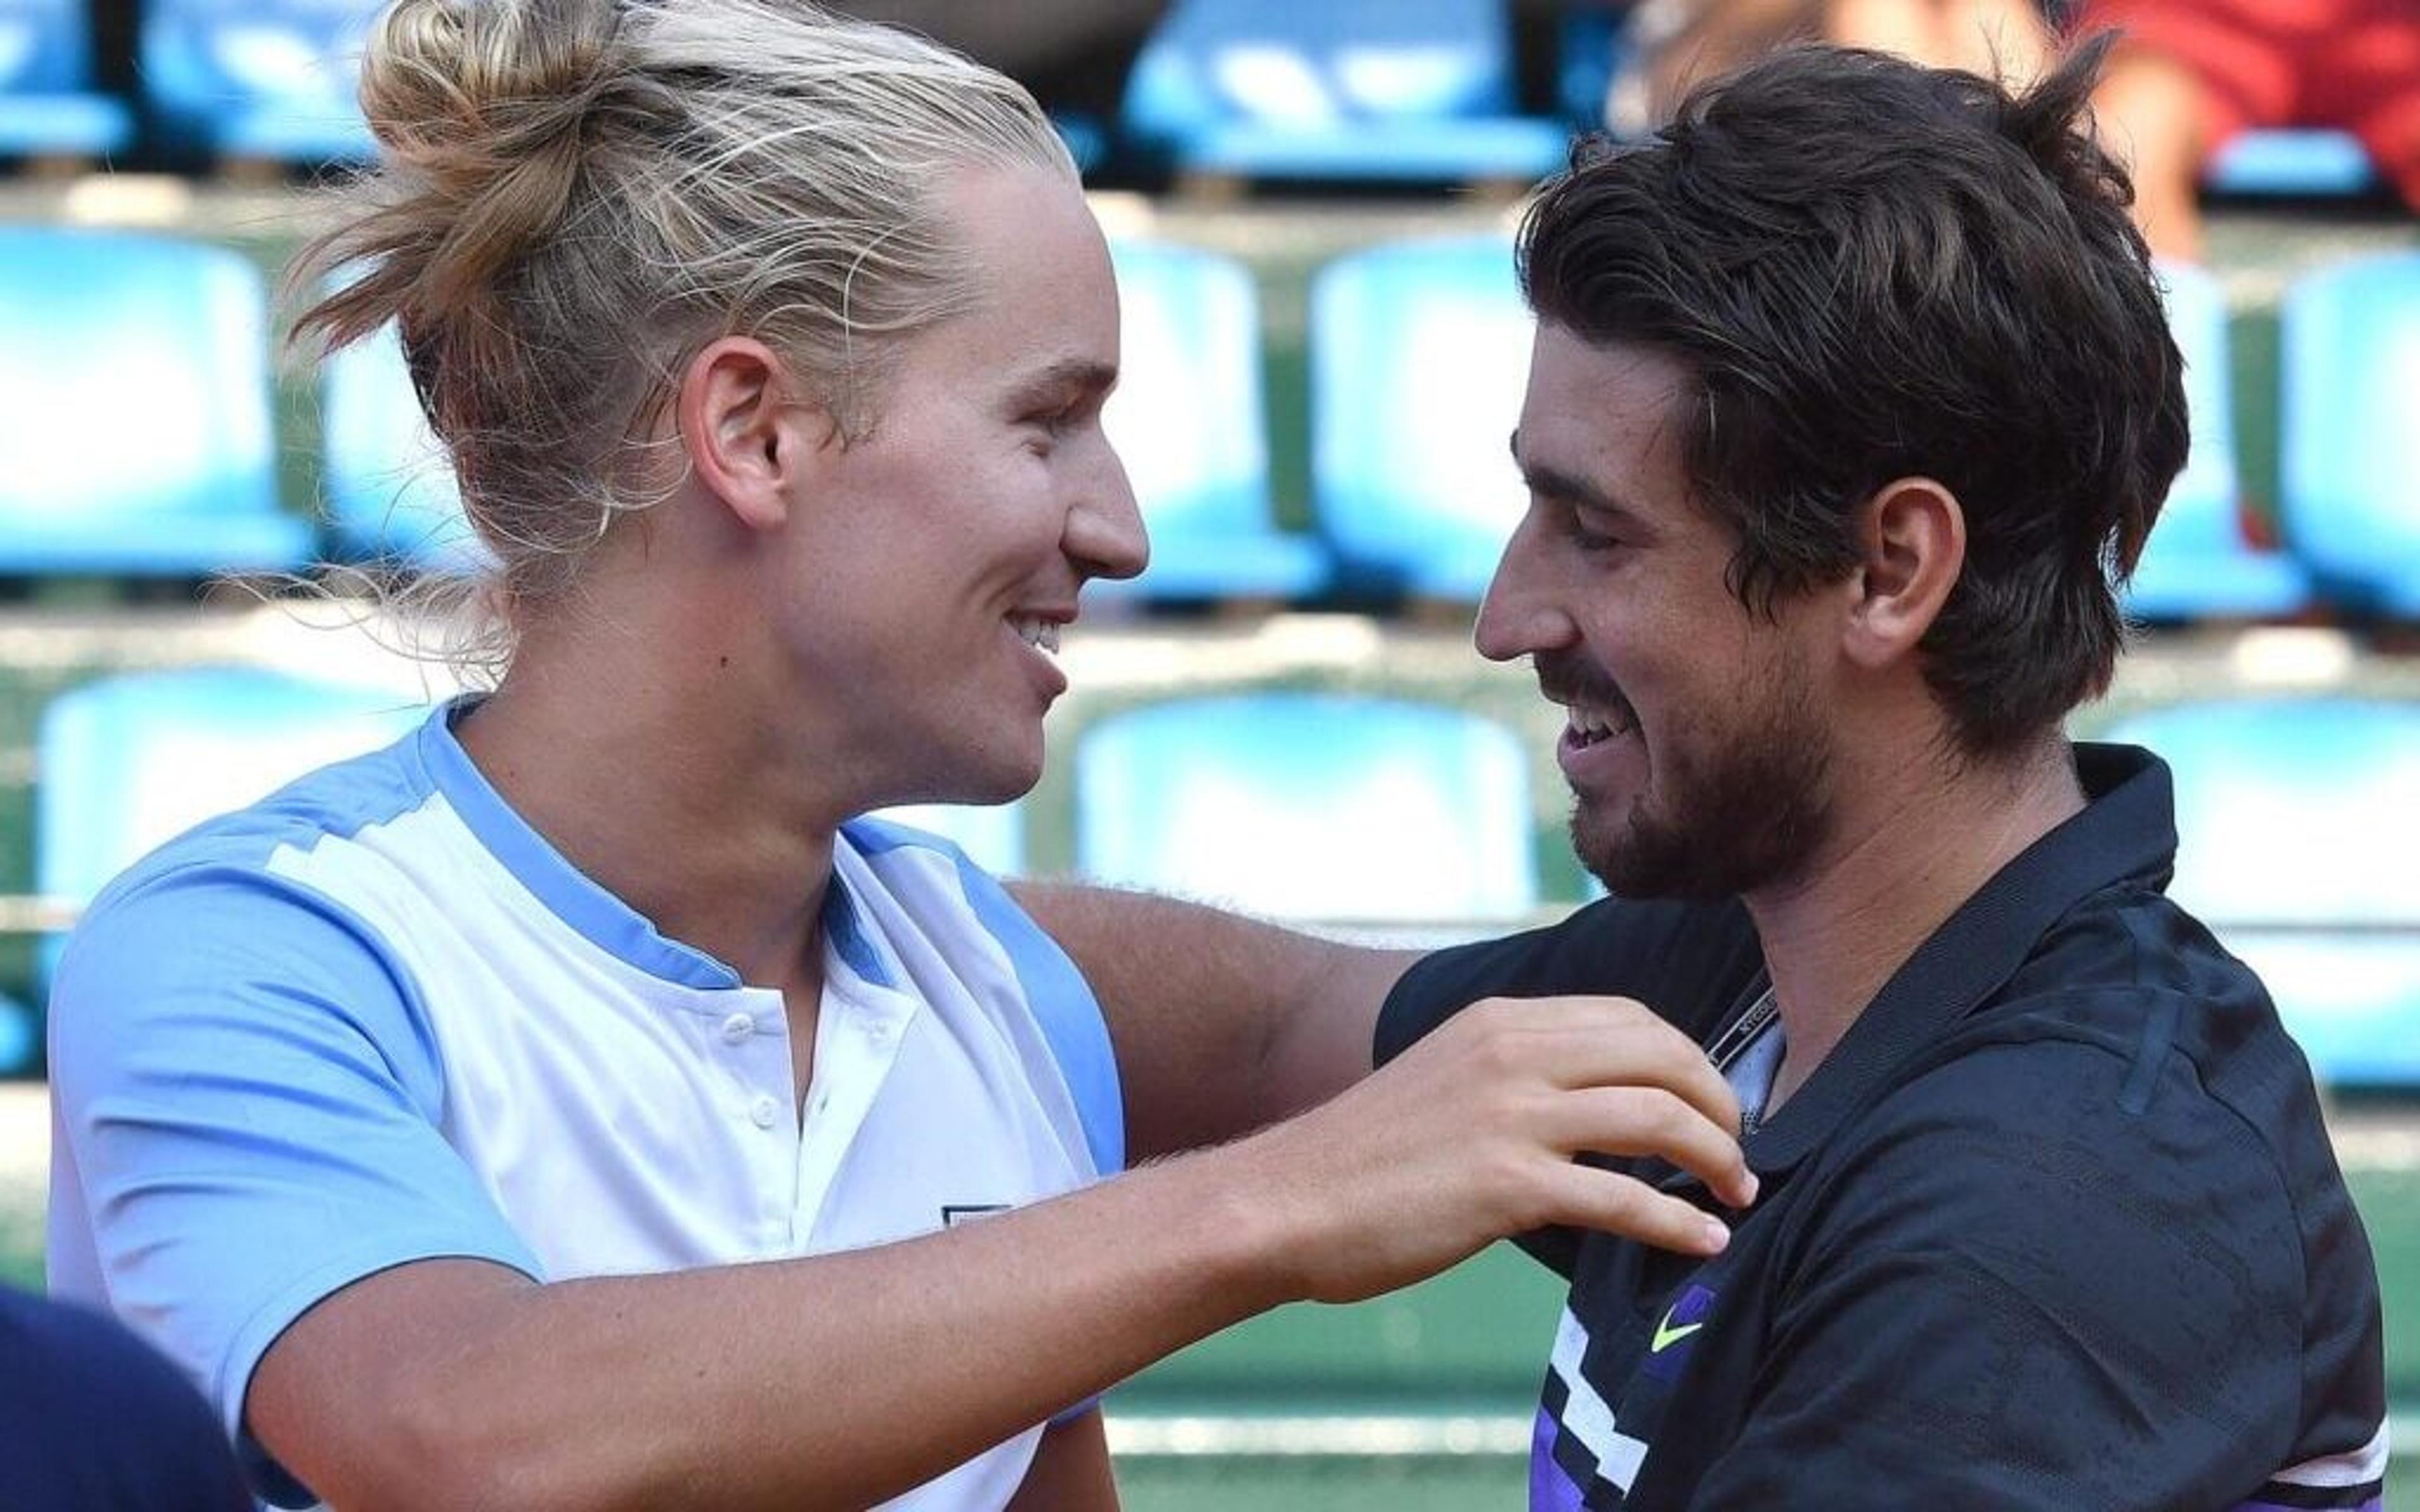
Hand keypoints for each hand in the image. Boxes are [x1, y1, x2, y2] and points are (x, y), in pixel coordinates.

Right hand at [1231, 995, 1752, 1304]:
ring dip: (1717, 1159)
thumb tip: (1590, 1110)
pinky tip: (1702, 1241)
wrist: (1283, 1203)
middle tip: (1740, 1151)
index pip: (1631, 1019)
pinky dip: (1678, 1222)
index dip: (1690, 1061)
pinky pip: (1624, 1198)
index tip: (1713, 1106)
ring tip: (1737, 1196)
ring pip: (1657, 1118)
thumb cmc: (1360, 1159)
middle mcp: (1511, 1053)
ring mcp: (1510, 1116)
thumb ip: (1512, 1077)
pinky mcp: (1506, 1184)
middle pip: (1661, 1055)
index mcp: (1499, 1022)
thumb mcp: (1444, 1079)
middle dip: (1720, 1103)